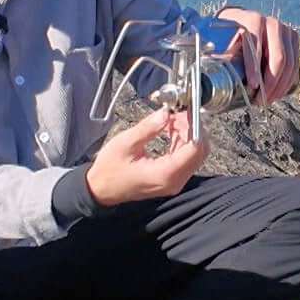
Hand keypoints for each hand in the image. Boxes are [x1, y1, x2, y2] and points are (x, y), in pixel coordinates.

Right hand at [84, 106, 207, 206]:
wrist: (100, 189)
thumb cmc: (109, 169)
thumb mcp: (126, 143)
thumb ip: (149, 128)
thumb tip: (166, 113)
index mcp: (165, 174)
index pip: (194, 148)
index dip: (194, 126)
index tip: (186, 111)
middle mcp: (174, 181)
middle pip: (199, 152)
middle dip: (193, 129)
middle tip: (179, 112)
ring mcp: (174, 182)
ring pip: (194, 155)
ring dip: (188, 134)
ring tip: (173, 118)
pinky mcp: (171, 180)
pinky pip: (185, 159)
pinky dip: (182, 142)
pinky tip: (171, 130)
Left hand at [215, 6, 299, 105]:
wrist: (240, 21)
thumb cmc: (227, 35)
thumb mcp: (219, 41)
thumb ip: (214, 57)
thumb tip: (200, 80)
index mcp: (251, 20)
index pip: (256, 46)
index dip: (254, 68)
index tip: (252, 86)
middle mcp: (271, 22)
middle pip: (278, 57)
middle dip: (270, 83)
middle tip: (260, 100)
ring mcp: (284, 30)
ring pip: (289, 62)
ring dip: (280, 86)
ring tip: (267, 100)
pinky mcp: (292, 38)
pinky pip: (295, 63)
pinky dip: (288, 80)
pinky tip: (278, 92)